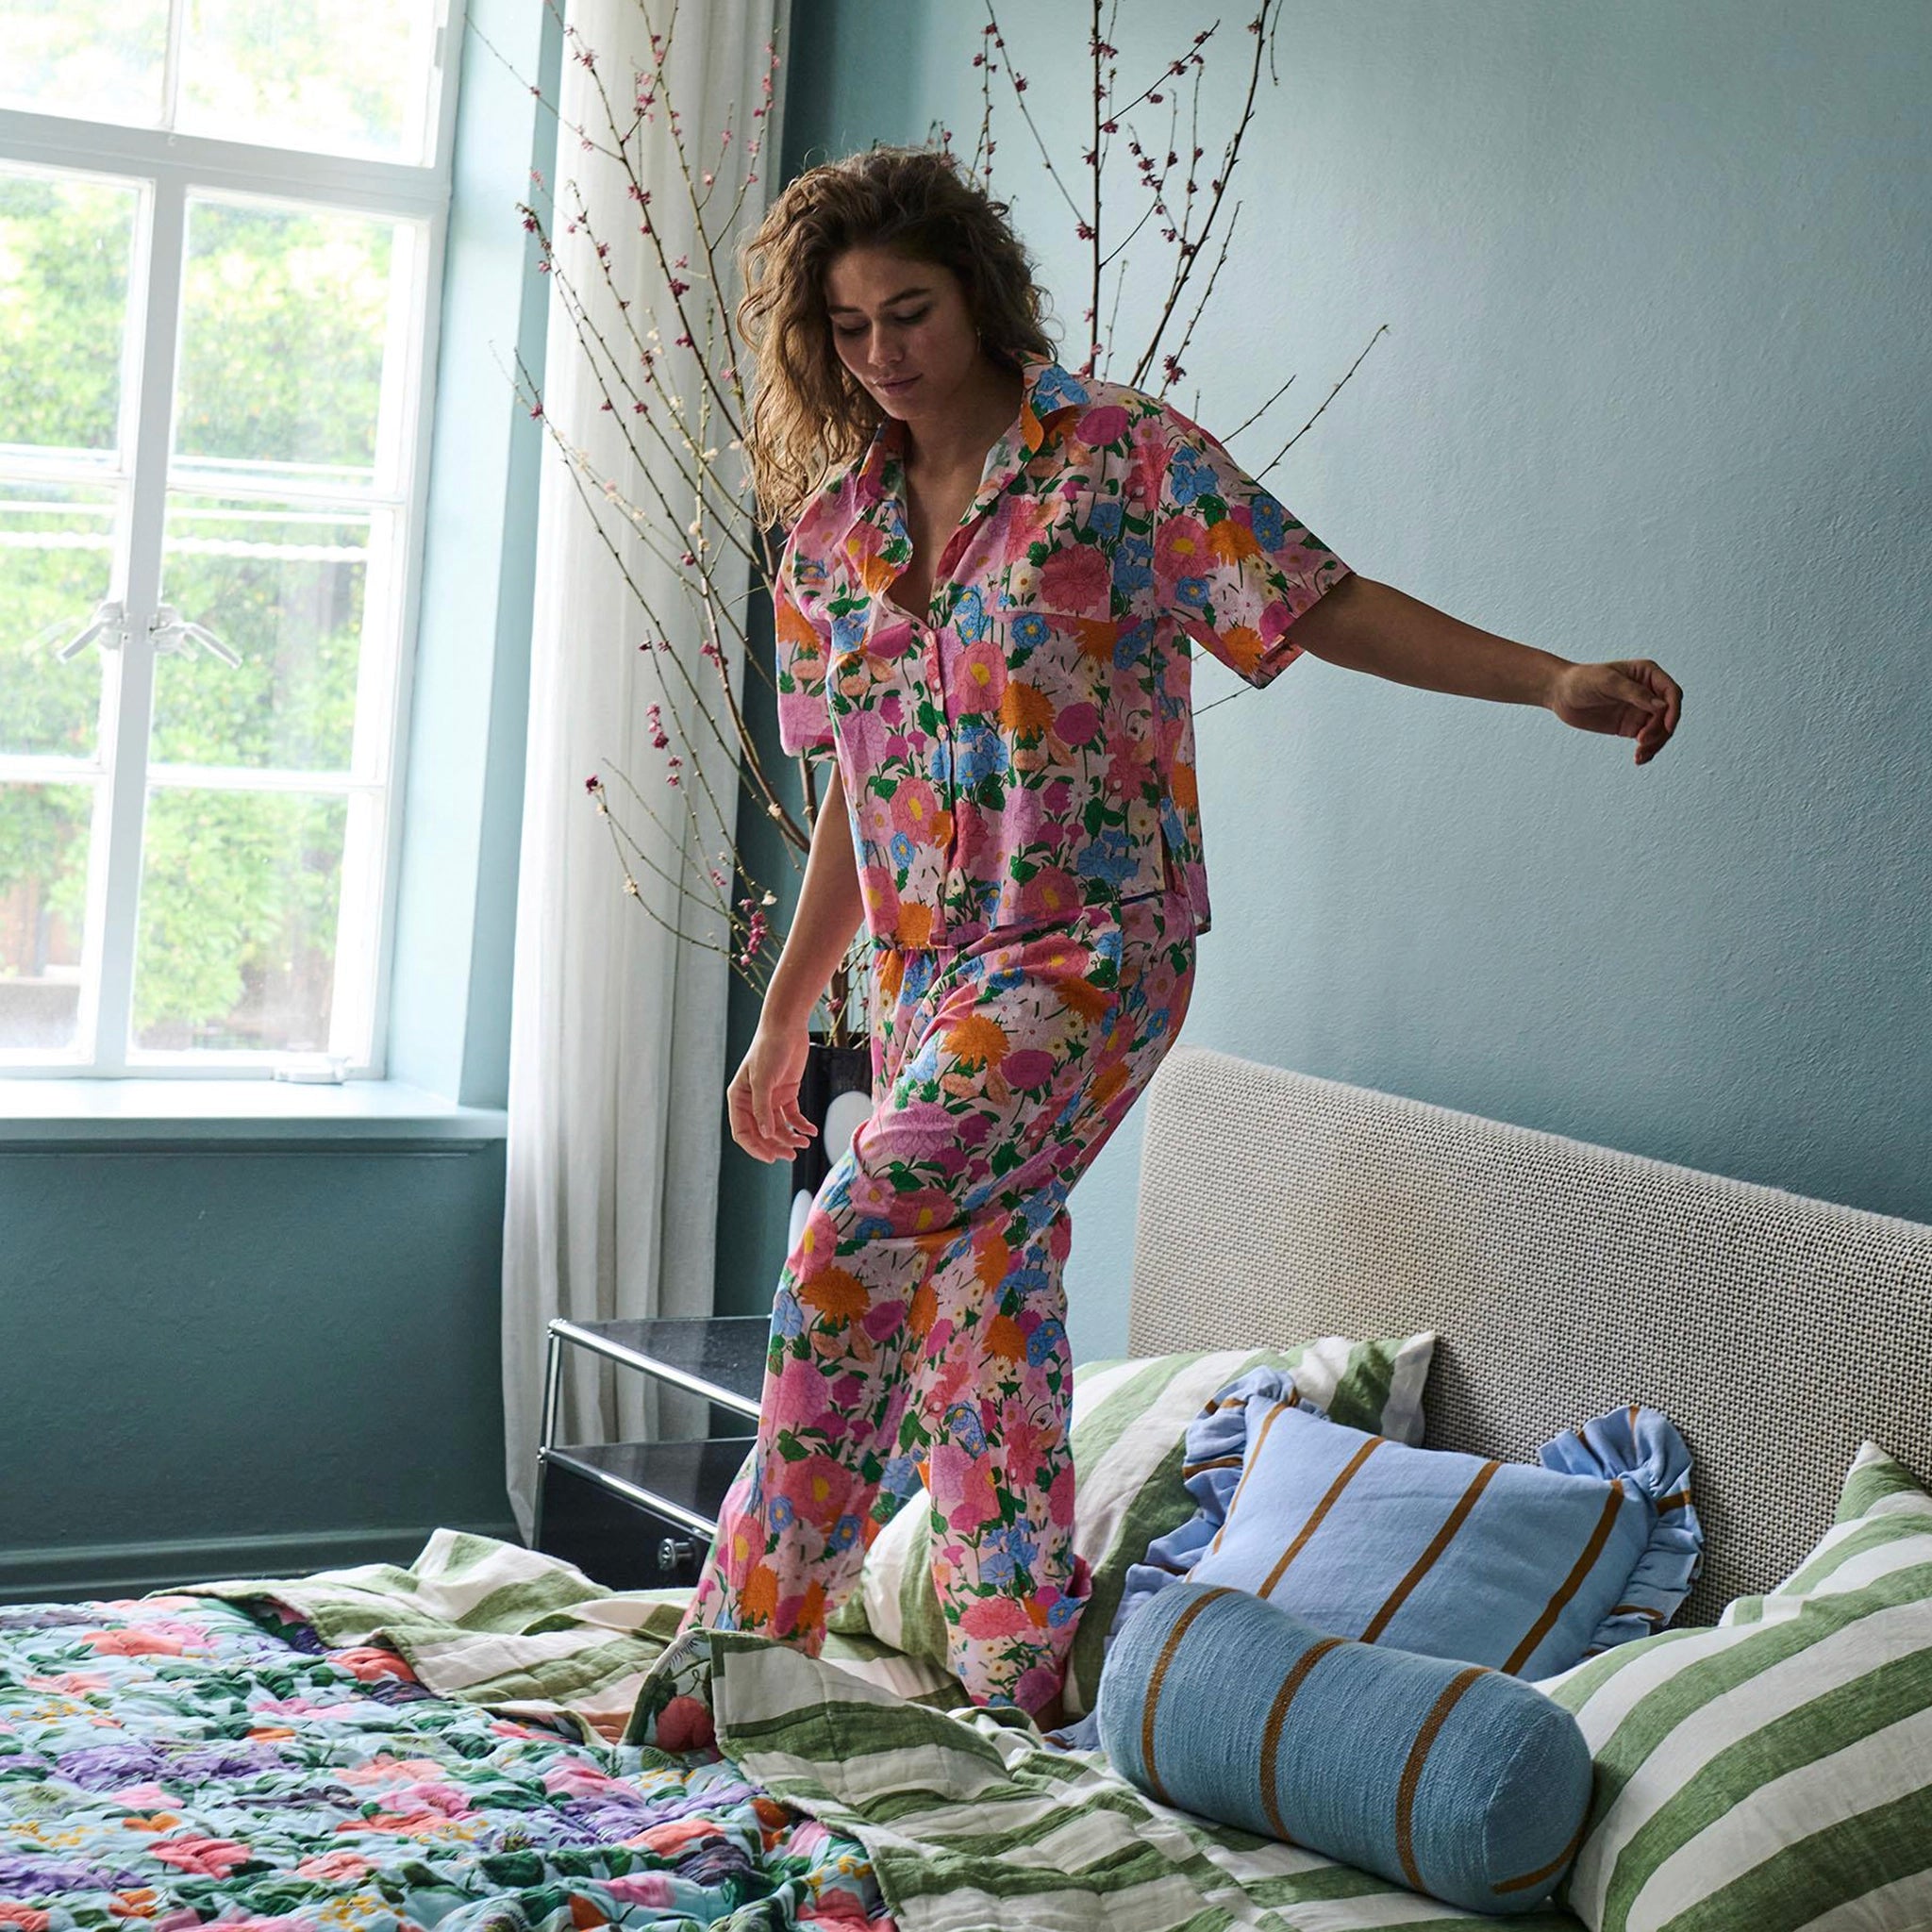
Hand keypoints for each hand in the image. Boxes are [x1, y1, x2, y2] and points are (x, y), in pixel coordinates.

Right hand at [726, 1018, 819, 1164]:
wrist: (787, 1027)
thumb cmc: (769, 1049)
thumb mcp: (763, 1080)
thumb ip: (763, 1109)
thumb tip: (766, 1135)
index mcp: (739, 1099)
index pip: (742, 1132)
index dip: (755, 1147)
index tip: (770, 1158)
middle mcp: (753, 1101)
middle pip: (762, 1133)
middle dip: (776, 1146)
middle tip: (791, 1156)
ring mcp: (771, 1098)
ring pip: (779, 1128)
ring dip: (791, 1138)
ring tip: (805, 1143)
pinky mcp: (787, 1093)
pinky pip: (793, 1116)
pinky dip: (802, 1125)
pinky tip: (811, 1131)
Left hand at [1546, 659, 1681, 764]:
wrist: (1560, 694)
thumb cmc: (1582, 680)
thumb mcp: (1608, 682)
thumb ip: (1635, 694)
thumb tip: (1662, 706)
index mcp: (1648, 674)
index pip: (1672, 693)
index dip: (1673, 710)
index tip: (1667, 727)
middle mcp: (1649, 692)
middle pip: (1668, 715)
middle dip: (1660, 730)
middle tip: (1641, 742)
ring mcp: (1641, 710)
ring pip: (1660, 730)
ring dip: (1655, 744)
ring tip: (1639, 756)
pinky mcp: (1631, 726)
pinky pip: (1646, 740)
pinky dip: (1647, 750)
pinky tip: (1639, 759)